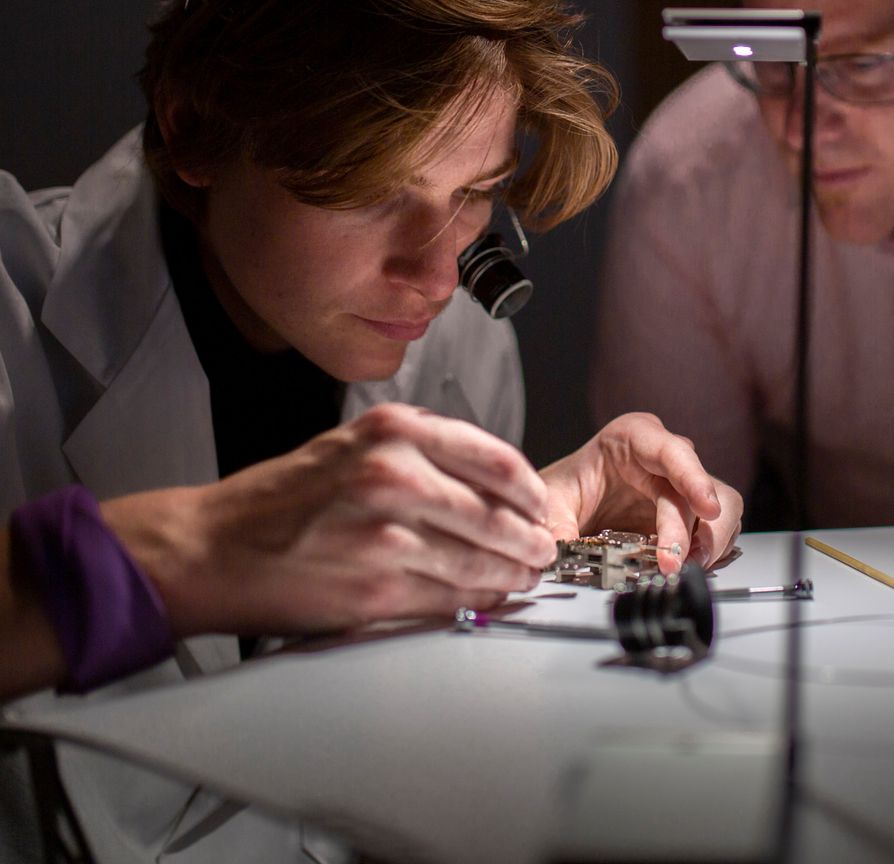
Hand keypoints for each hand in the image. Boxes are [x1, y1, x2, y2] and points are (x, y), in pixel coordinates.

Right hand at [102, 403, 555, 635]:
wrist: (211, 547)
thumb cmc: (282, 498)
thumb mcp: (352, 445)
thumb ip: (420, 454)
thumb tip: (490, 484)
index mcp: (393, 431)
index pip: (494, 459)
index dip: (530, 490)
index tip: (542, 506)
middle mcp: (393, 474)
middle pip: (495, 513)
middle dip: (530, 538)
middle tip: (545, 549)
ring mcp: (386, 533)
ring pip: (478, 559)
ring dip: (512, 572)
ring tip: (526, 575)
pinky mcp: (376, 586)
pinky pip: (448, 596)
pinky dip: (478, 599)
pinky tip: (491, 597)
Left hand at [539, 412, 742, 573]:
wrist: (569, 502)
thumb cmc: (567, 486)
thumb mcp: (551, 501)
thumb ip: (555, 524)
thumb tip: (558, 550)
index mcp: (634, 438)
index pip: (673, 451)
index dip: (694, 478)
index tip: (706, 508)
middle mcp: (664, 459)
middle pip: (704, 488)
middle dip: (697, 530)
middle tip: (674, 561)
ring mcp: (680, 487)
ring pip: (720, 510)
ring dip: (708, 544)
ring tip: (682, 567)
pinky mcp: (687, 515)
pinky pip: (713, 532)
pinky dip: (705, 553)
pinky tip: (683, 565)